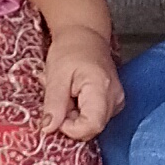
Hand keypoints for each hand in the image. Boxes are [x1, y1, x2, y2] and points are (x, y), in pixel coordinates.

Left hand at [38, 21, 122, 140]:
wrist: (84, 36)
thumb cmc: (71, 49)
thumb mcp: (56, 75)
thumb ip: (54, 104)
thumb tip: (49, 129)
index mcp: (101, 89)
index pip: (91, 126)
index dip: (71, 128)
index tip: (57, 114)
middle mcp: (115, 99)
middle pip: (92, 128)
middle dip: (70, 120)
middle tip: (60, 99)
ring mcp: (116, 102)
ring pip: (91, 124)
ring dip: (73, 115)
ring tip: (66, 94)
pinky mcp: (112, 103)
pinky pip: (93, 117)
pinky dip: (79, 111)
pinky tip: (73, 96)